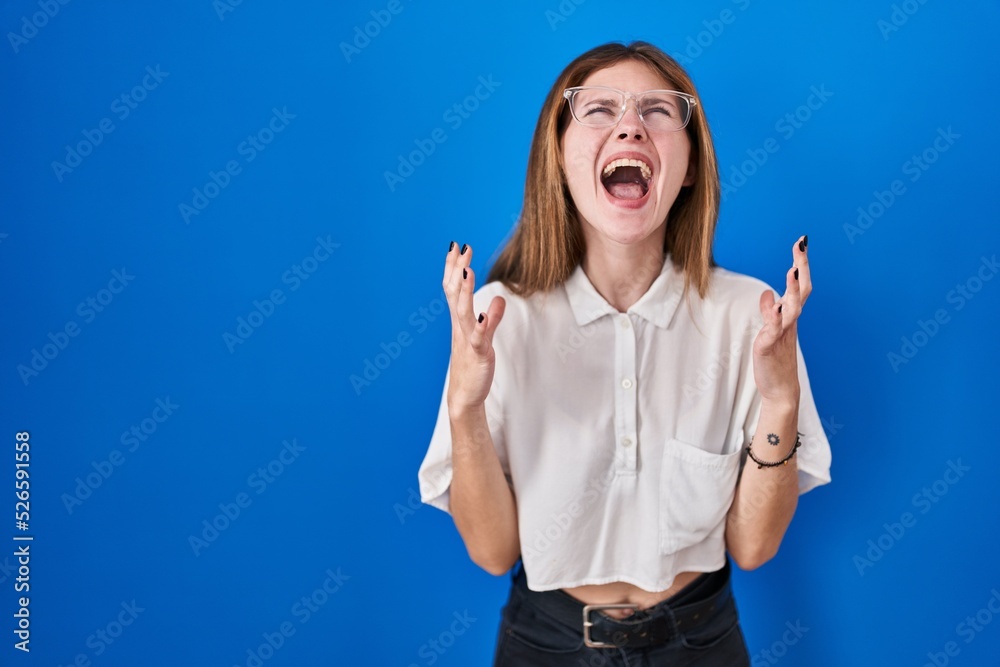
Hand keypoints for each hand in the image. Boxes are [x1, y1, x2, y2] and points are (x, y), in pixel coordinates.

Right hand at [442, 242, 505, 410]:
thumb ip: (488, 317)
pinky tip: (488, 311)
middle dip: (458, 269)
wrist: (464, 396)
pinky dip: (483, 324)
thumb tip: (498, 298)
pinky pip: (480, 337)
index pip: (452, 289)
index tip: (456, 246)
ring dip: (465, 290)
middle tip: (462, 247)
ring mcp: (467, 339)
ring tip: (468, 270)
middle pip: (455, 294)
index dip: (453, 267)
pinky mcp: (478, 353)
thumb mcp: (479, 337)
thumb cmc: (471, 365)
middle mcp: (460, 327)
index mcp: (459, 321)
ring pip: (463, 311)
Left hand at [752, 235, 810, 405]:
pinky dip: (772, 316)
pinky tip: (771, 303)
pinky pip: (772, 329)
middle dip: (801, 268)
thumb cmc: (776, 359)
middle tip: (801, 246)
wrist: (781, 390)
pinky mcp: (768, 346)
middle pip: (800, 291)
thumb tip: (767, 294)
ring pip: (791, 308)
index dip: (801, 265)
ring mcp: (781, 334)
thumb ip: (770, 312)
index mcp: (791, 317)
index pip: (799, 286)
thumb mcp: (772, 331)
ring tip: (793, 270)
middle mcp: (789, 322)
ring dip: (792, 290)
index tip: (801, 243)